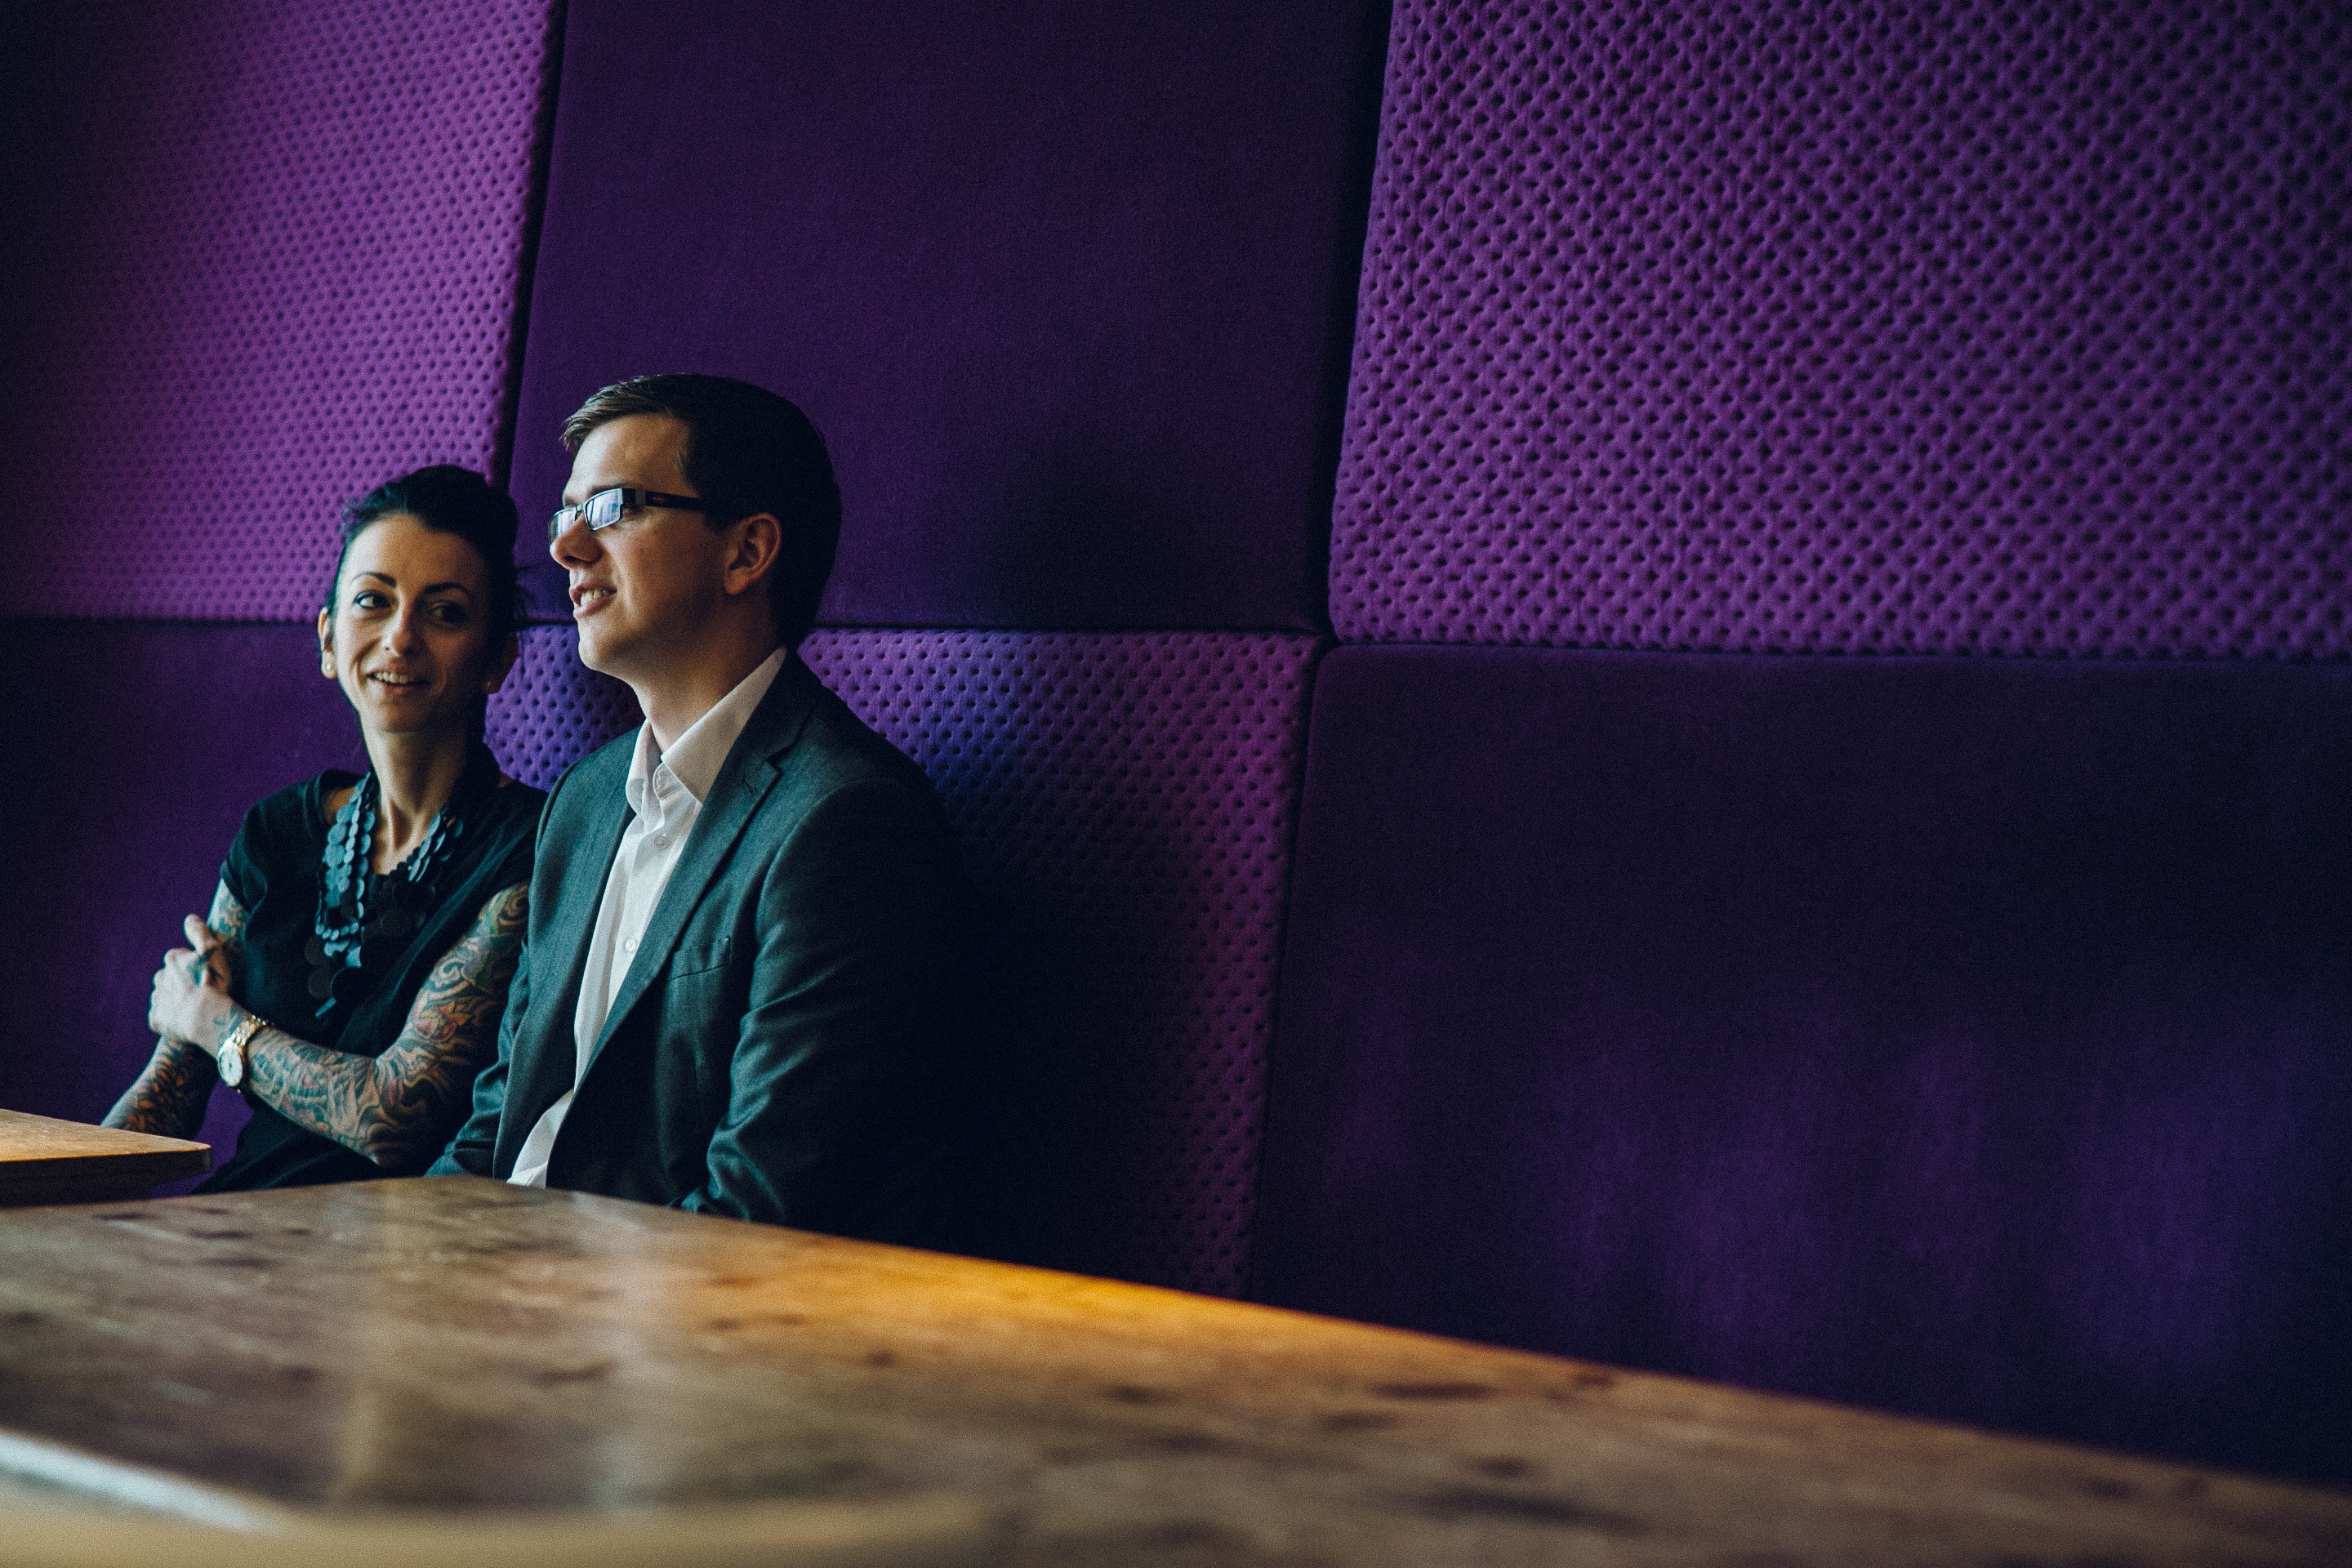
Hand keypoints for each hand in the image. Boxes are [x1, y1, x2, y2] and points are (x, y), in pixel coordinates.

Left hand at [149, 915, 237, 1050]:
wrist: (206, 1017)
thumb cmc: (213, 983)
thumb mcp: (213, 951)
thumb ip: (200, 932)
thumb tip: (189, 918)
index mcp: (172, 959)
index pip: (181, 958)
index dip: (195, 966)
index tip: (207, 975)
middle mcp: (159, 977)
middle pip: (171, 977)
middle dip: (182, 982)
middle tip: (202, 992)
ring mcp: (157, 999)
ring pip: (166, 996)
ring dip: (177, 1000)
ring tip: (195, 1008)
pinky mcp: (155, 1019)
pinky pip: (162, 1016)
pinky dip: (172, 1018)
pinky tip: (187, 1021)